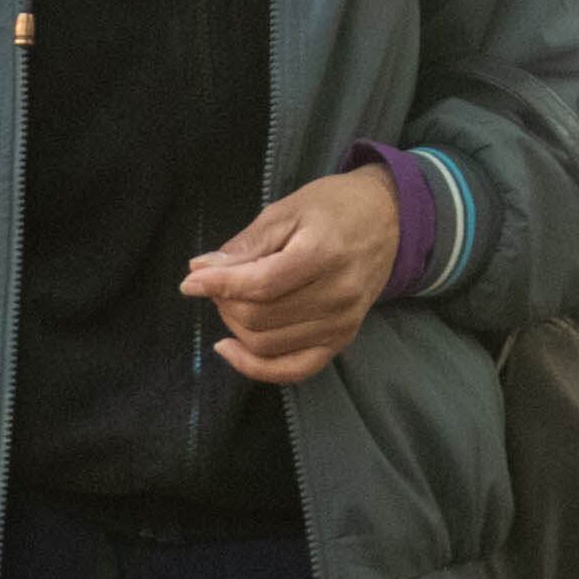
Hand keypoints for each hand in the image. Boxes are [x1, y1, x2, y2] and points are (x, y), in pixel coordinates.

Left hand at [185, 167, 396, 386]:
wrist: (387, 220)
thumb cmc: (332, 208)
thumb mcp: (286, 211)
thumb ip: (245, 246)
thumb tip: (199, 271)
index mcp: (325, 254)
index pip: (261, 284)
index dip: (219, 285)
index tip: (190, 282)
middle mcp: (339, 295)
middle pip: (261, 317)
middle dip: (225, 303)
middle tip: (217, 282)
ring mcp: (343, 323)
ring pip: (268, 345)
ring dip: (235, 327)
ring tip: (231, 301)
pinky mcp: (342, 340)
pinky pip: (293, 370)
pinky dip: (256, 367)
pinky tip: (231, 348)